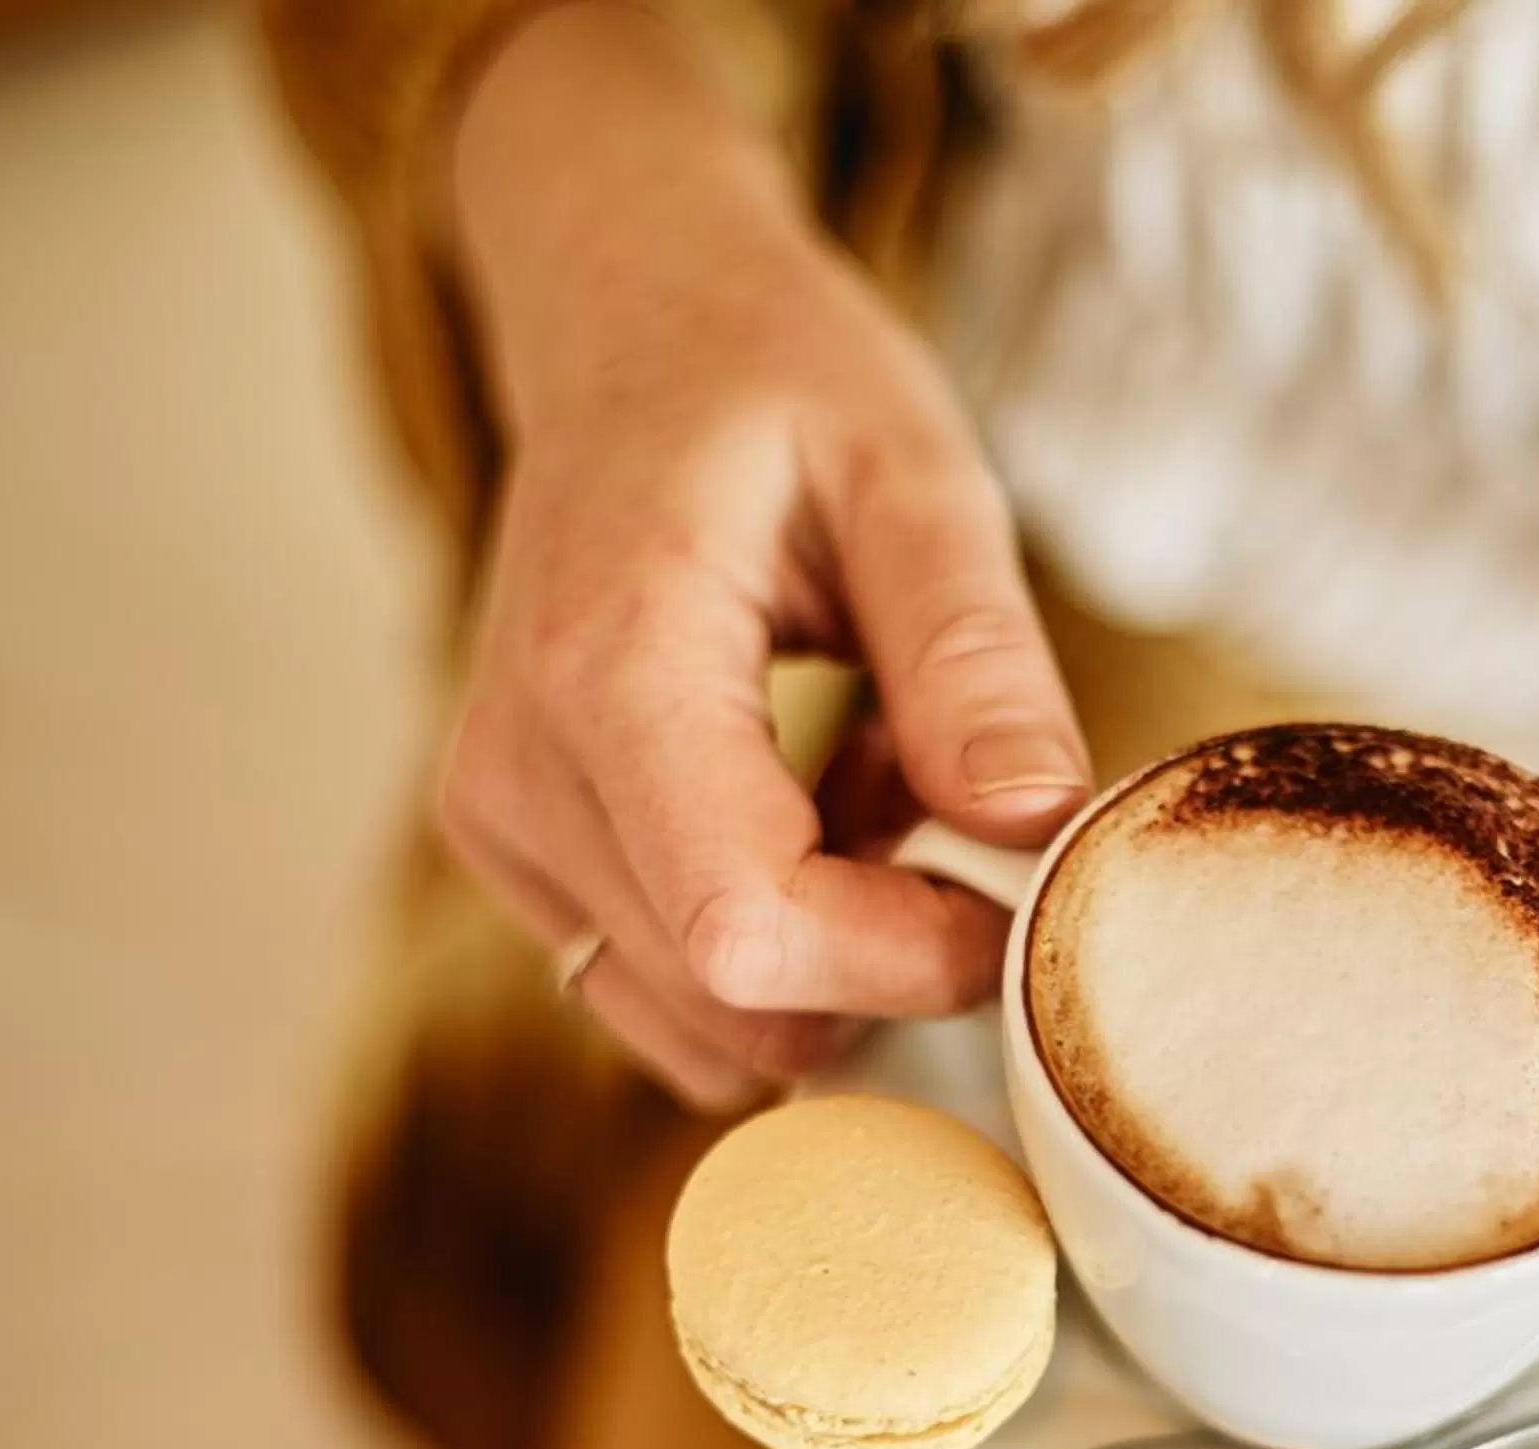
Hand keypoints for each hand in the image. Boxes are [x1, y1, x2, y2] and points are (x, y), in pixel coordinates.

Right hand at [433, 6, 1087, 1107]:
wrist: (630, 331)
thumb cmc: (775, 382)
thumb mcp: (913, 470)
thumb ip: (972, 653)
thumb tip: (1034, 821)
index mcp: (609, 667)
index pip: (748, 927)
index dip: (909, 954)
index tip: (1014, 883)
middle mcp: (519, 772)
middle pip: (731, 1002)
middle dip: (889, 958)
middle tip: (963, 808)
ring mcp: (504, 831)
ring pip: (708, 1027)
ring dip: (837, 958)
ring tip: (878, 781)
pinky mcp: (523, 859)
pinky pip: (677, 994)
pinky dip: (781, 948)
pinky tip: (819, 808)